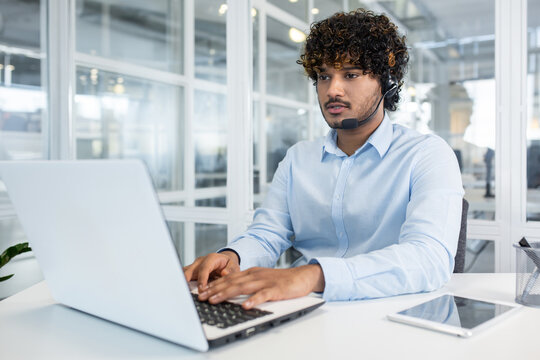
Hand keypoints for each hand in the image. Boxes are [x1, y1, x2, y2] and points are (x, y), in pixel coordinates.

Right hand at [183, 251, 239, 288]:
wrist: (224, 260)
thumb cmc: (228, 264)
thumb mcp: (233, 265)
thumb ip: (231, 269)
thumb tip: (225, 273)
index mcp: (211, 258)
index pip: (204, 268)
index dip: (202, 279)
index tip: (201, 289)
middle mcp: (201, 261)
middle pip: (190, 270)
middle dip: (187, 282)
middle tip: (188, 293)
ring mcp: (195, 266)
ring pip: (185, 273)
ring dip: (184, 283)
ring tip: (185, 294)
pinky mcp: (191, 271)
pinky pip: (185, 277)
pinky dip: (184, 284)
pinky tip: (185, 292)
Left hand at [197, 264, 324, 308]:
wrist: (302, 277)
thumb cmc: (281, 281)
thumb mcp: (261, 279)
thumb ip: (247, 283)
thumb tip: (231, 291)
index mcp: (251, 273)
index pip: (229, 278)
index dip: (214, 285)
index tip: (202, 292)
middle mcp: (255, 275)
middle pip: (232, 282)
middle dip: (215, 289)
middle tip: (202, 297)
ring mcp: (265, 281)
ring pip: (243, 287)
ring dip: (227, 294)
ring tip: (215, 300)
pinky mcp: (276, 289)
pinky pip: (263, 295)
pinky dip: (254, 300)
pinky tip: (246, 306)